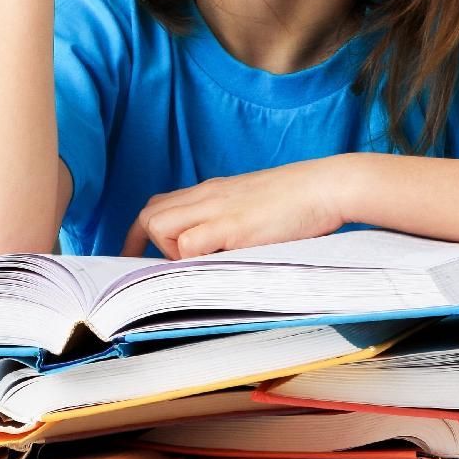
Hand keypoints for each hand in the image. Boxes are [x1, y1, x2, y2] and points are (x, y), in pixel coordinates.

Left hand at [120, 157, 354, 257]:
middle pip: (149, 214)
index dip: (138, 233)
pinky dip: (188, 260)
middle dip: (143, 245)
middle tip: (152, 273)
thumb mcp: (252, 206)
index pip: (157, 204)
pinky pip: (187, 244)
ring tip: (196, 267)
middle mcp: (206, 196)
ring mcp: (217, 209)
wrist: (325, 186)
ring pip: (158, 225)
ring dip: (167, 252)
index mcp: (211, 191)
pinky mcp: (231, 226)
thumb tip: (212, 254)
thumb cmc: (298, 201)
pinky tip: (211, 268)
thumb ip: (229, 223)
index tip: (133, 257)